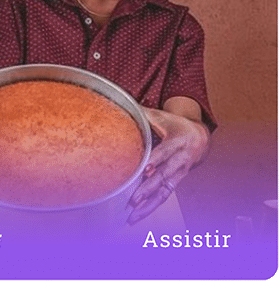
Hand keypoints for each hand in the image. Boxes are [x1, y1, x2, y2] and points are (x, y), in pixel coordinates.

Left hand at [128, 106, 209, 224]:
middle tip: (134, 198)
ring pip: (165, 191)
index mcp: (178, 140)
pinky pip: (164, 196)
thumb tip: (121, 104)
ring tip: (133, 214)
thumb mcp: (162, 116)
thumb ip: (143, 114)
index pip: (165, 151)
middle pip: (165, 175)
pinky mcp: (176, 182)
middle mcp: (181, 159)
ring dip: (149, 204)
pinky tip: (138, 215)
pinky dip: (151, 207)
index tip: (146, 169)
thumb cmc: (175, 125)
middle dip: (149, 187)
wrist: (199, 137)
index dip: (156, 160)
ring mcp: (179, 173)